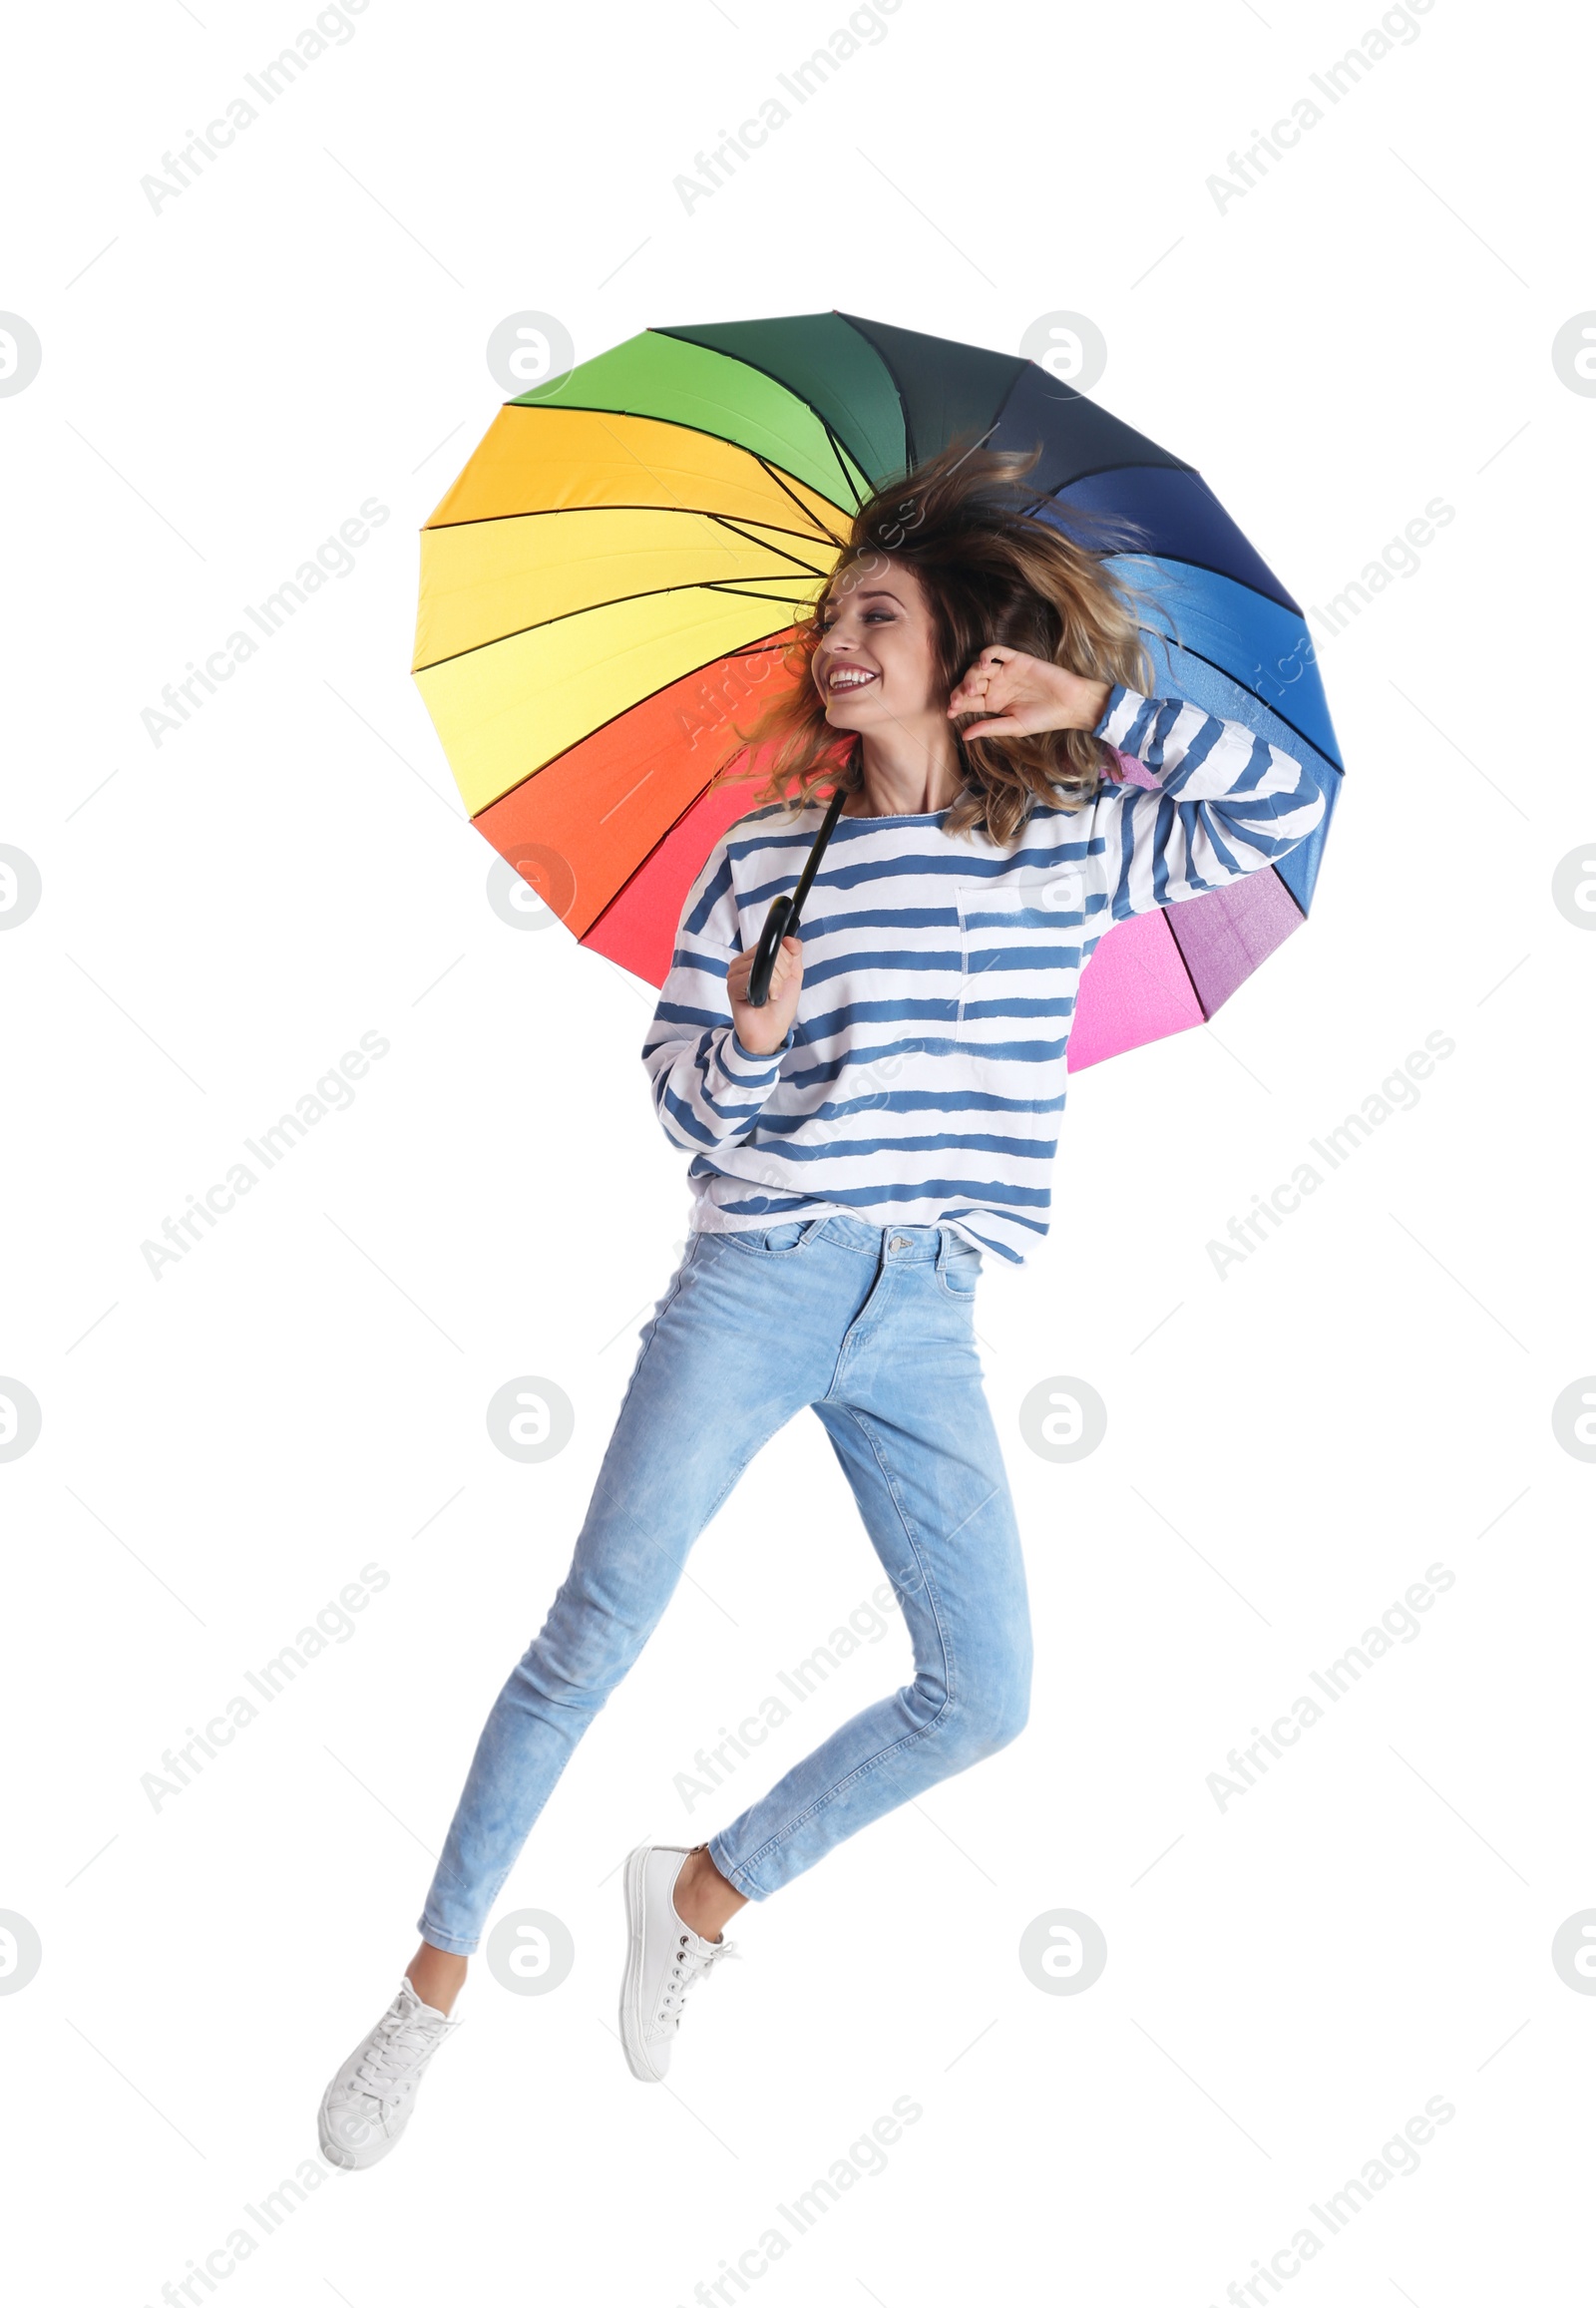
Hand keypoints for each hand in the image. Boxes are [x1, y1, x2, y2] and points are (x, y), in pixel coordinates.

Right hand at [726, 935, 802, 1055]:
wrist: (771, 1031)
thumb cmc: (780, 1006)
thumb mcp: (793, 975)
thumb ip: (794, 954)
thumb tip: (790, 938)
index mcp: (755, 958)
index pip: (772, 943)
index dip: (785, 959)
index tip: (785, 976)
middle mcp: (743, 963)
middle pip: (770, 951)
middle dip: (782, 972)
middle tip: (777, 989)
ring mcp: (735, 974)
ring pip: (762, 963)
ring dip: (775, 982)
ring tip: (771, 995)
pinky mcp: (732, 985)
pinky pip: (752, 975)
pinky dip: (766, 988)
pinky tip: (764, 999)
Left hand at [947, 648, 1110, 739]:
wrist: (1069, 704)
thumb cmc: (1044, 718)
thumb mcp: (1014, 726)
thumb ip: (990, 727)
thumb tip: (964, 735)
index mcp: (994, 703)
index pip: (969, 701)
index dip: (958, 705)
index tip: (950, 712)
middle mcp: (997, 686)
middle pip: (970, 683)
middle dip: (961, 691)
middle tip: (958, 700)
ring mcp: (1005, 671)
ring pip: (979, 668)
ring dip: (971, 676)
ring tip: (972, 688)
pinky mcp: (1016, 659)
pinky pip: (996, 652)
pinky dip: (986, 655)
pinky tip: (983, 665)